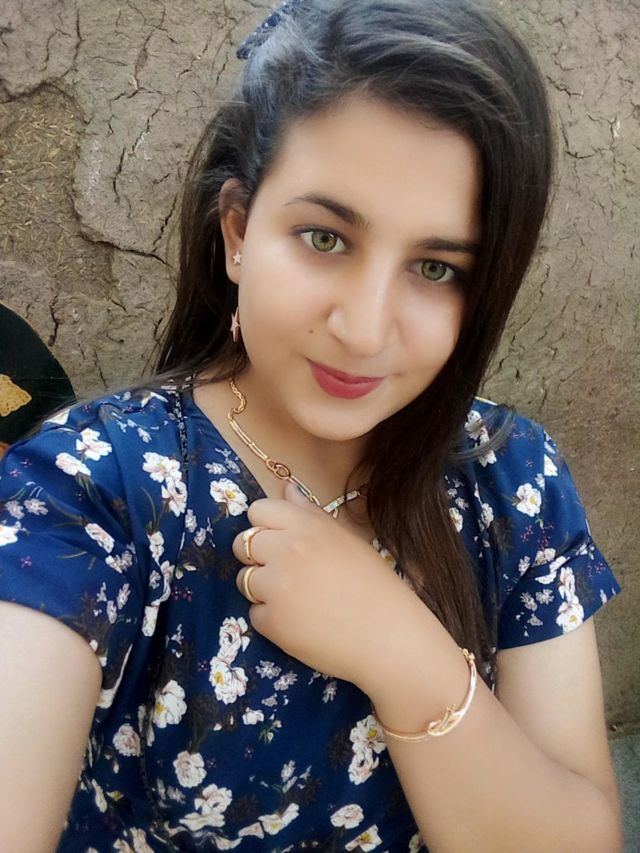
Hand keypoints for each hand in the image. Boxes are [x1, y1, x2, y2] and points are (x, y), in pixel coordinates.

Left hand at [232, 484, 420, 690]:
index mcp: (307, 526)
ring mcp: (277, 586)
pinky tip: (300, 622)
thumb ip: (310, 513)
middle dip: (257, 558)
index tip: (280, 541)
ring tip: (297, 600)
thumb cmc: (374, 586)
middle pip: (242, 543)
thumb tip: (286, 489)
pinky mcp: (272, 621)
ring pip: (244, 579)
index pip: (258, 510)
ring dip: (262, 590)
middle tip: (287, 574)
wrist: (389, 637)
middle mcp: (287, 550)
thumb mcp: (346, 539)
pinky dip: (271, 620)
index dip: (265, 526)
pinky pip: (254, 614)